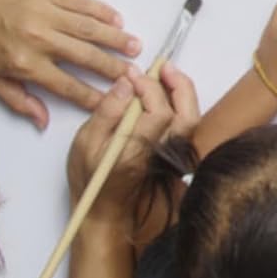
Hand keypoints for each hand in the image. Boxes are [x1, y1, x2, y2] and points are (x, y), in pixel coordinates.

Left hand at [0, 0, 140, 127]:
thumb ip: (18, 98)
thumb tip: (42, 120)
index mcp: (23, 64)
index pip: (67, 85)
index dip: (93, 96)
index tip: (111, 101)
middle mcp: (39, 39)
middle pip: (86, 57)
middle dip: (113, 67)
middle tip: (134, 73)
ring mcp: (45, 11)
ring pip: (90, 28)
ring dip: (116, 38)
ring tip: (135, 45)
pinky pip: (82, 2)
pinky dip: (102, 11)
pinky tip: (116, 18)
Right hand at [67, 63, 199, 224]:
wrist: (105, 210)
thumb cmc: (91, 179)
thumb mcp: (85, 143)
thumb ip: (107, 111)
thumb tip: (126, 83)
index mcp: (137, 152)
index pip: (158, 112)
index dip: (150, 87)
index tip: (134, 74)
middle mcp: (160, 154)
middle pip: (186, 115)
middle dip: (178, 85)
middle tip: (163, 67)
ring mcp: (171, 155)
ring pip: (191, 120)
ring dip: (183, 93)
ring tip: (167, 75)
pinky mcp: (175, 153)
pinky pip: (187, 125)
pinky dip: (182, 104)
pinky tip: (167, 94)